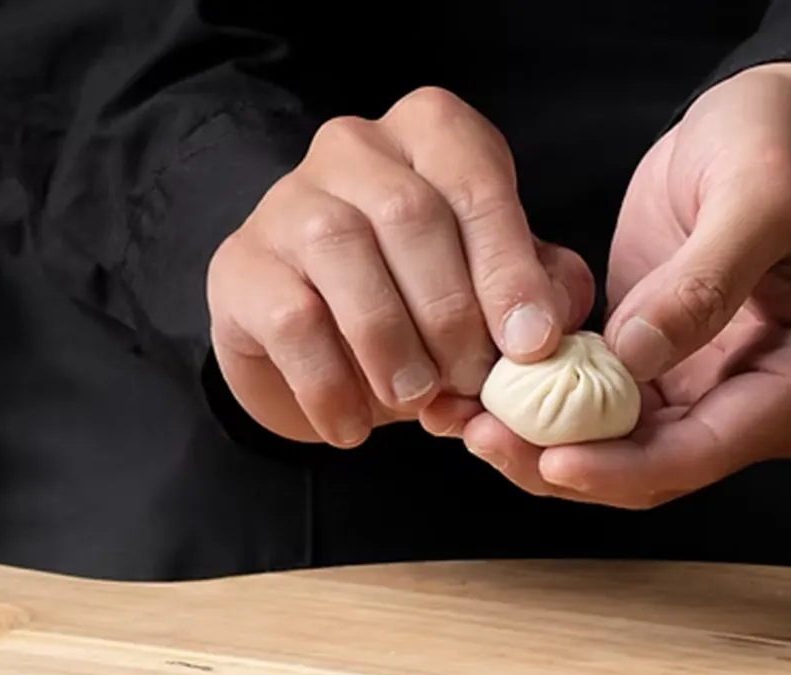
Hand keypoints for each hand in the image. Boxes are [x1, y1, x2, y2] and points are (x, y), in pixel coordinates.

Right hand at [207, 87, 592, 447]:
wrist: (313, 338)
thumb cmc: (421, 298)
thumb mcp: (494, 287)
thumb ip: (539, 291)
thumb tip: (551, 323)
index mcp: (431, 133)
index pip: (476, 184)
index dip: (508, 271)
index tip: (530, 346)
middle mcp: (354, 146)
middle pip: (410, 215)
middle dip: (452, 314)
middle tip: (471, 384)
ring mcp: (287, 200)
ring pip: (343, 254)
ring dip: (392, 345)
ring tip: (417, 401)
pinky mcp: (240, 265)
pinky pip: (290, 319)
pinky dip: (332, 386)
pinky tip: (353, 426)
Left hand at [463, 63, 790, 506]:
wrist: (770, 116)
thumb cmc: (781, 143)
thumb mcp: (758, 194)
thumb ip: (704, 280)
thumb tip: (635, 360)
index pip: (712, 447)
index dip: (627, 466)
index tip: (552, 460)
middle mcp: (769, 404)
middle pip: (660, 467)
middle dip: (570, 465)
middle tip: (485, 438)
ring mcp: (715, 391)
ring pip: (623, 452)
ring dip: (547, 446)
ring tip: (470, 423)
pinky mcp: (667, 369)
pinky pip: (603, 411)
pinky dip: (548, 409)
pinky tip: (489, 396)